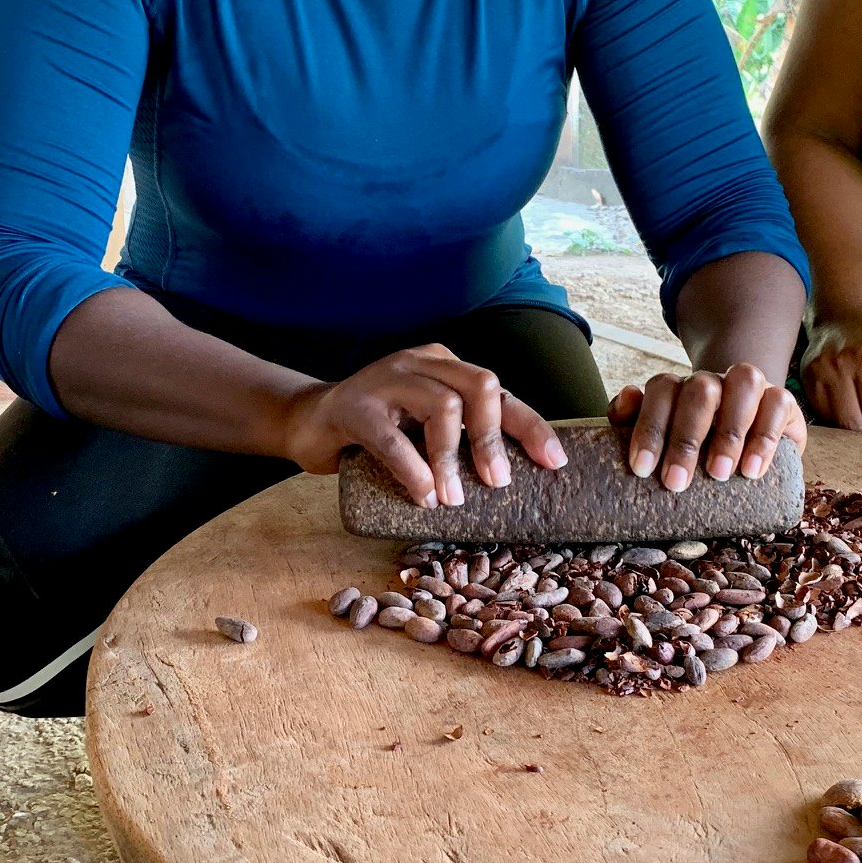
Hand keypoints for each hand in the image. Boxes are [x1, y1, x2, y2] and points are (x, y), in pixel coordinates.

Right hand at [278, 343, 566, 506]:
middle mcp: (420, 363)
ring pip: (441, 407)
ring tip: (452, 499)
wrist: (307, 421)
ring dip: (452, 460)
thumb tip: (510, 475)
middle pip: (479, 386)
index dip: (530, 426)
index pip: (498, 392)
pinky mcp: (355, 406)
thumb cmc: (377, 429)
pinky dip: (414, 470)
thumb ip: (459, 437)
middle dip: (494, 437)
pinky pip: (393, 439)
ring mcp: (386, 379)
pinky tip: (423, 496)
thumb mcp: (424, 427)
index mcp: (444, 365)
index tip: (554, 462)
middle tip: (498, 482)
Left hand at [608, 364, 807, 490]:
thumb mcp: (663, 437)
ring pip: (743, 383)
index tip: (642, 468)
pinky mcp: (782, 400)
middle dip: (686, 438)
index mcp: (679, 387)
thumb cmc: (696, 444)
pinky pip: (779, 402)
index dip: (650, 426)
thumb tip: (627, 399)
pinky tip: (752, 471)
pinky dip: (765, 437)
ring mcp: (749, 387)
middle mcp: (714, 381)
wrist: (747, 433)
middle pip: (700, 390)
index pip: (661, 389)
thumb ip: (633, 418)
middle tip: (676, 483)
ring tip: (718, 475)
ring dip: (729, 430)